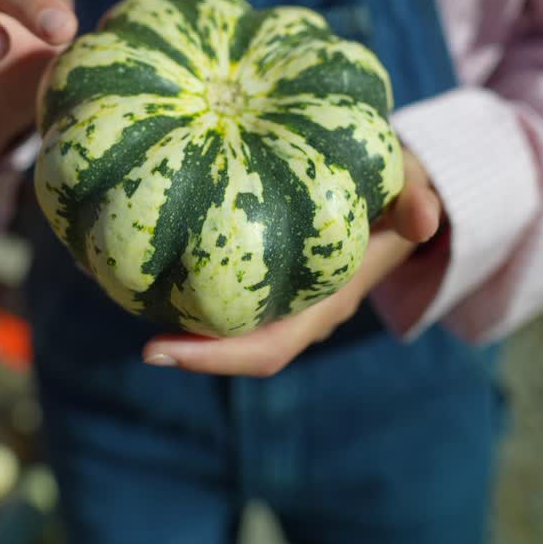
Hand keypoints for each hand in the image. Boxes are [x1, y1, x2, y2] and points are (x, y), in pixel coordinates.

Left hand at [143, 149, 442, 376]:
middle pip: (232, 344)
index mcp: (327, 302)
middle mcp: (297, 307)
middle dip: (181, 342)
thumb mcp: (415, 186)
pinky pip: (223, 280)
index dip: (212, 358)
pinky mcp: (268, 266)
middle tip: (123, 317)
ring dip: (178, 308)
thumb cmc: (403, 188)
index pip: (266, 349)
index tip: (155, 351)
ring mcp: (282, 291)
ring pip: (222, 316)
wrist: (409, 192)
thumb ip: (419, 197)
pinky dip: (190, 271)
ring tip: (117, 280)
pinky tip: (149, 241)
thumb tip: (425, 218)